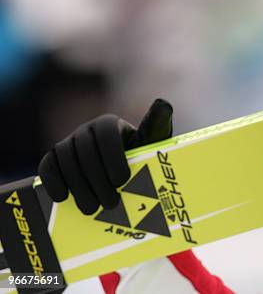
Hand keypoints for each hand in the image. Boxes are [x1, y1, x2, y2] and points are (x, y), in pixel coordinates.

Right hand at [38, 99, 172, 214]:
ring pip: (66, 160)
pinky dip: (53, 181)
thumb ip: (157, 125)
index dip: (112, 157)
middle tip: (111, 203)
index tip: (122, 180)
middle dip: (97, 180)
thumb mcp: (151, 143)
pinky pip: (48, 166)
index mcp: (110, 124)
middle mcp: (87, 129)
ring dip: (78, 187)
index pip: (106, 133)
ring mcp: (69, 142)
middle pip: (85, 151)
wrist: (122, 171)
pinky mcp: (54, 157)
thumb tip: (164, 103)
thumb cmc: (140, 155)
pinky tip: (63, 198)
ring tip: (93, 209)